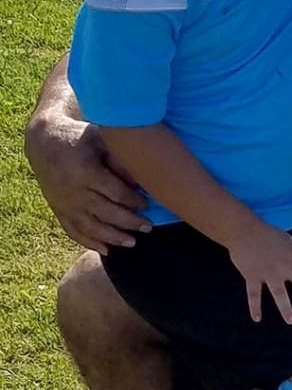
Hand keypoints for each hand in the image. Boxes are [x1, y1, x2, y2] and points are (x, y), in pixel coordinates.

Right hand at [25, 115, 150, 252]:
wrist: (44, 142)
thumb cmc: (81, 138)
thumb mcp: (101, 139)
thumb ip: (119, 158)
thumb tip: (142, 180)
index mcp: (85, 171)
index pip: (113, 191)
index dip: (132, 200)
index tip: (147, 204)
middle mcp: (73, 191)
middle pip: (104, 212)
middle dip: (128, 222)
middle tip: (148, 227)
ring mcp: (64, 203)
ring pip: (90, 226)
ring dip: (112, 237)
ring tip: (133, 243)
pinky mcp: (58, 210)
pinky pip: (73, 231)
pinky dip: (89, 242)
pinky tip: (106, 250)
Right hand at [227, 220, 291, 323]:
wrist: (243, 230)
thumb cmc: (267, 233)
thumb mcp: (288, 239)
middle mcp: (284, 266)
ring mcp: (268, 273)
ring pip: (279, 293)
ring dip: (285, 307)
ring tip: (291, 321)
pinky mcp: (252, 276)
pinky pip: (254, 294)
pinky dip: (255, 306)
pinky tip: (257, 318)